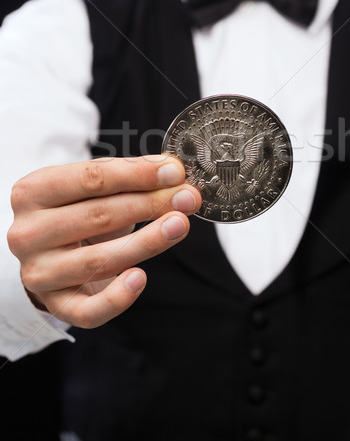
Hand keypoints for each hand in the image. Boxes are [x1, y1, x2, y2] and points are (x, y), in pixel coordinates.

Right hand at [7, 155, 200, 327]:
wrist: (51, 253)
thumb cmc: (77, 213)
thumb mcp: (93, 188)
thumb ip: (130, 177)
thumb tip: (173, 172)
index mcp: (33, 192)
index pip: (91, 179)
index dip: (137, 174)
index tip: (174, 172)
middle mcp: (28, 233)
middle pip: (98, 216)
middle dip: (150, 204)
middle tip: (187, 197)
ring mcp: (40, 273)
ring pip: (98, 260)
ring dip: (147, 242)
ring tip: (180, 225)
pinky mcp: (57, 305)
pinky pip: (88, 310)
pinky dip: (117, 298)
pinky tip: (140, 278)